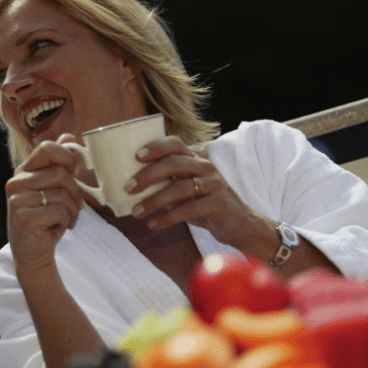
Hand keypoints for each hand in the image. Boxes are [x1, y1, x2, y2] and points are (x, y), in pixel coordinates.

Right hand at [6, 134, 85, 271]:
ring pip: (62, 193)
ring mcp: (17, 200)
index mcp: (23, 171)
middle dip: (76, 192)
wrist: (32, 253)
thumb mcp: (54, 190)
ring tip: (67, 219)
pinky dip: (67, 220)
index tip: (76, 172)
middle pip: (60, 173)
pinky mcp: (23, 217)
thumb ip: (59, 163)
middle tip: (77, 206)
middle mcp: (16, 182)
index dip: (68, 156)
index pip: (47, 148)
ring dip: (73, 210)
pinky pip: (59, 210)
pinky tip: (58, 227)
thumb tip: (70, 137)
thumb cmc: (46, 220)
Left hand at [125, 135, 264, 248]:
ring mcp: (214, 185)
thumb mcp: (185, 191)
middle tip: (128, 187)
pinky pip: (189, 209)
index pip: (176, 144)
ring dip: (154, 201)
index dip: (156, 146)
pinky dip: (168, 217)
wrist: (239, 223)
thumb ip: (165, 185)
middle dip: (148, 174)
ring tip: (136, 212)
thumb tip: (130, 188)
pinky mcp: (219, 204)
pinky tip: (153, 224)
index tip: (136, 156)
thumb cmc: (203, 205)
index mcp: (195, 160)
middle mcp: (206, 168)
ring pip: (180, 188)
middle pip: (175, 163)